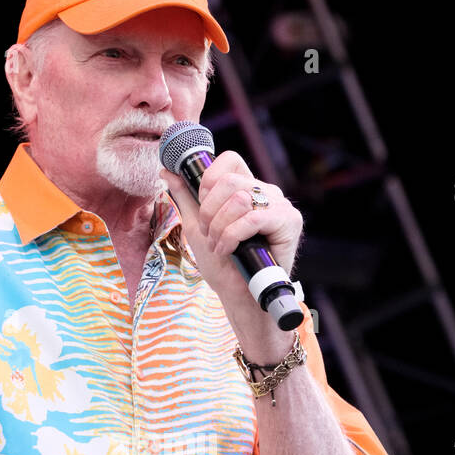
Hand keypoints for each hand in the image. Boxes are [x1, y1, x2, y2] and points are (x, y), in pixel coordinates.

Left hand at [159, 151, 303, 309]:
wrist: (238, 295)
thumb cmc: (222, 263)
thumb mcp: (197, 226)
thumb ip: (185, 197)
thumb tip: (166, 171)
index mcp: (247, 187)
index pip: (229, 159)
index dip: (209, 180)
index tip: (203, 207)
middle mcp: (266, 191)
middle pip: (230, 180)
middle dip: (210, 211)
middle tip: (209, 233)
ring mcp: (279, 205)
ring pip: (240, 199)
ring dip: (220, 227)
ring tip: (219, 246)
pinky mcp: (289, 222)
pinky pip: (253, 219)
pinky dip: (233, 236)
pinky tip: (229, 250)